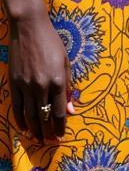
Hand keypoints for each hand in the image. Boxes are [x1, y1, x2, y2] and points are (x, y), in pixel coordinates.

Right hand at [9, 10, 74, 141]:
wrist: (29, 29)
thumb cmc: (52, 43)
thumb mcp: (65, 62)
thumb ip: (68, 86)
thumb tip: (72, 109)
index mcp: (58, 79)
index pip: (60, 110)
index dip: (61, 125)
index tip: (62, 135)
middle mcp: (42, 85)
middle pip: (44, 116)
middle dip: (48, 131)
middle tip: (51, 141)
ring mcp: (26, 86)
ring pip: (29, 115)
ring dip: (34, 130)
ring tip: (38, 139)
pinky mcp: (13, 84)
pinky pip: (16, 107)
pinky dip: (20, 120)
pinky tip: (24, 128)